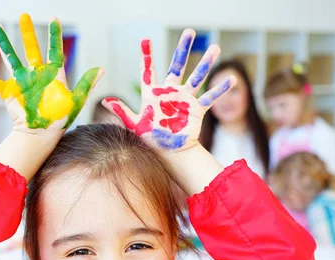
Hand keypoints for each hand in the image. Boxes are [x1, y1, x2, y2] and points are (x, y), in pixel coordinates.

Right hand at [0, 14, 103, 135]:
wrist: (42, 134)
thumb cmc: (60, 119)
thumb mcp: (75, 101)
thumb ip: (86, 84)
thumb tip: (101, 69)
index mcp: (52, 75)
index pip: (55, 50)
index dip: (55, 35)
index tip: (55, 19)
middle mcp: (36, 75)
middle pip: (31, 49)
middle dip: (28, 32)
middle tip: (24, 14)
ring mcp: (21, 82)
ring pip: (11, 58)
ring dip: (4, 43)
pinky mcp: (9, 93)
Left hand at [103, 29, 234, 152]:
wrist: (170, 153)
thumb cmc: (151, 140)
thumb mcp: (135, 125)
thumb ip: (122, 111)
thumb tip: (104, 100)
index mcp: (153, 94)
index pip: (149, 71)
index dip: (147, 55)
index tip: (145, 39)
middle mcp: (170, 93)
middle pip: (177, 66)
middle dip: (183, 49)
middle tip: (190, 32)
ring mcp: (184, 100)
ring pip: (197, 77)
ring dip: (206, 63)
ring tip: (216, 48)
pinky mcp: (196, 110)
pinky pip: (209, 98)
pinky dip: (220, 90)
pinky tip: (230, 79)